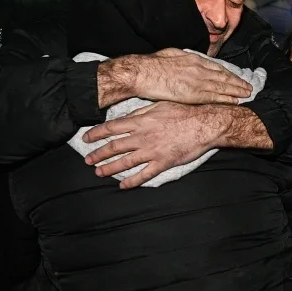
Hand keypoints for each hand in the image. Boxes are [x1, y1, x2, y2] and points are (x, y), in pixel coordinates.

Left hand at [81, 102, 227, 188]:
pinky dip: (132, 181)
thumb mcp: (159, 105)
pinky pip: (144, 174)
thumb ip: (142, 111)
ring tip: (99, 172)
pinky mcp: (163, 162)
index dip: (96, 134)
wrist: (204, 124)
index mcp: (141, 121)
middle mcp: (143, 137)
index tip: (86, 139)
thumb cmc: (184, 112)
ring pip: (126, 161)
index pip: (112, 127)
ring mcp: (153, 151)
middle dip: (98, 154)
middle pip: (115, 146)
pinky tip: (123, 185)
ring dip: (110, 168)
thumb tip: (126, 116)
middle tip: (88, 160)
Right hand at [123, 48, 252, 104]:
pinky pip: (215, 96)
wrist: (143, 73)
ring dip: (237, 90)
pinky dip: (227, 98)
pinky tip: (236, 101)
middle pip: (224, 76)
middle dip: (237, 81)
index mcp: (193, 59)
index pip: (216, 67)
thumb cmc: (151, 64)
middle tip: (248, 86)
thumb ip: (182, 58)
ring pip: (223, 86)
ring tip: (247, 94)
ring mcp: (198, 81)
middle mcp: (199, 69)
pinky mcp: (194, 93)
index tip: (236, 77)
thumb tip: (186, 58)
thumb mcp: (171, 54)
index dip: (228, 73)